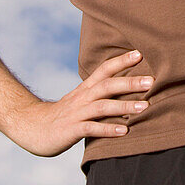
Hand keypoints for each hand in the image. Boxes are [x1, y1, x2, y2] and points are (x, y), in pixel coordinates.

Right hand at [13, 50, 153, 157]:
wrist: (32, 128)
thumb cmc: (63, 116)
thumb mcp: (81, 101)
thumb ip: (101, 96)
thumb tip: (128, 91)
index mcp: (85, 89)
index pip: (104, 70)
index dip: (121, 61)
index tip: (140, 53)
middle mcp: (82, 98)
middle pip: (107, 85)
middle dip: (130, 82)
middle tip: (152, 80)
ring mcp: (76, 113)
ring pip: (102, 106)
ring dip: (124, 106)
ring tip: (145, 106)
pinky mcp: (71, 130)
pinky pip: (91, 129)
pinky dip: (108, 129)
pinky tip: (124, 131)